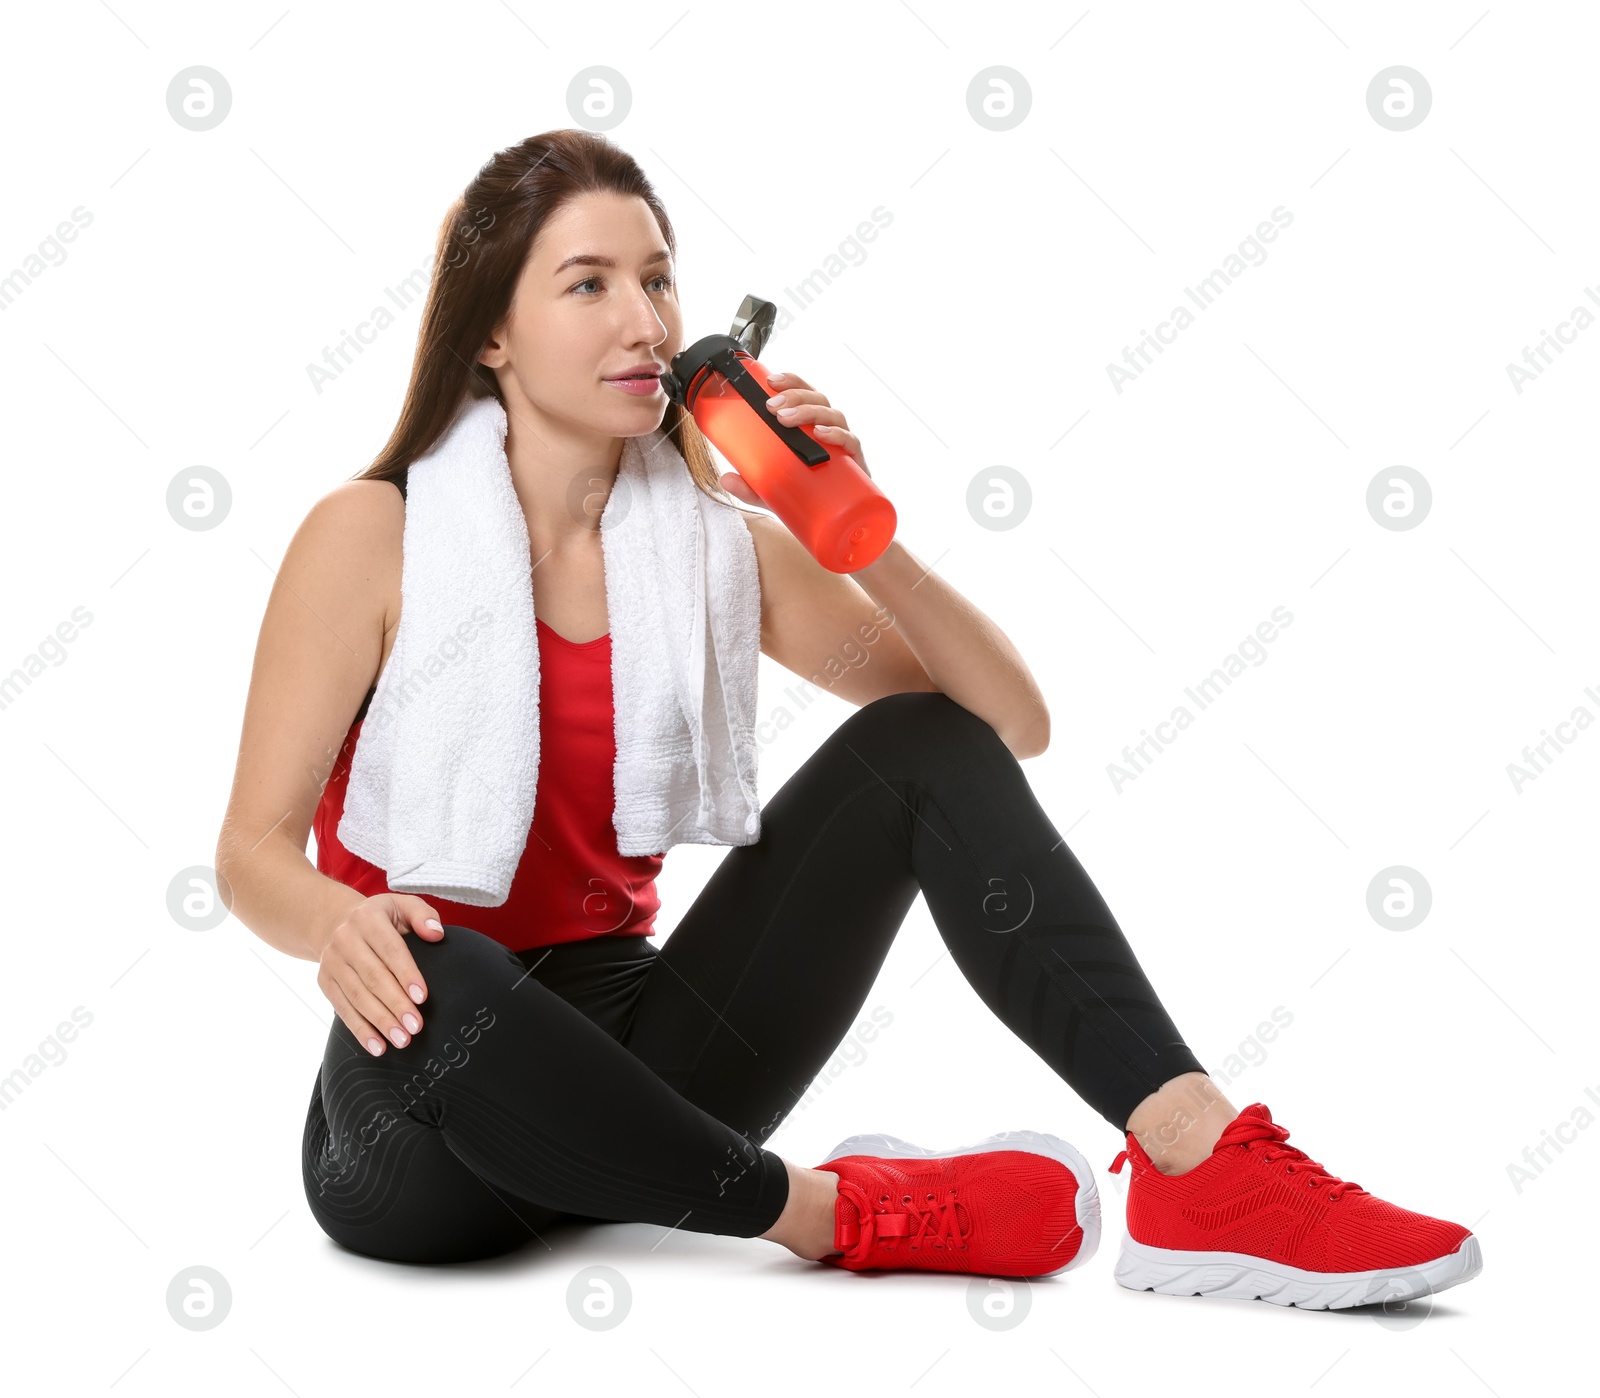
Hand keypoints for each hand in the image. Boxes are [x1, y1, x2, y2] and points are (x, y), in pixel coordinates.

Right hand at [316, 894, 443, 1055]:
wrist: (332, 921)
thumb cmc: (379, 917)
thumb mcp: (402, 905)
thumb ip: (423, 915)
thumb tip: (437, 934)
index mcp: (368, 919)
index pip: (390, 949)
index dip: (406, 974)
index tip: (422, 997)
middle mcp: (345, 940)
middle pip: (373, 977)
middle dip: (395, 1004)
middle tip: (416, 1027)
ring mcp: (332, 962)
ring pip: (357, 996)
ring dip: (379, 1022)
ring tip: (401, 1040)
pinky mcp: (324, 982)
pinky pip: (342, 1009)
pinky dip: (360, 1030)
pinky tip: (377, 1046)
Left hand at [718, 370, 871, 508]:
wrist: (836, 524)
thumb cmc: (807, 497)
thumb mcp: (772, 492)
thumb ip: (750, 486)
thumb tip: (725, 479)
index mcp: (812, 426)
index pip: (805, 393)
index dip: (791, 381)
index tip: (771, 381)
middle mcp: (830, 429)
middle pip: (817, 399)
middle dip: (795, 397)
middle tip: (772, 408)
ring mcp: (843, 445)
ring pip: (833, 414)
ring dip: (809, 412)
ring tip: (787, 420)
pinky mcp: (856, 464)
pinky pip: (851, 442)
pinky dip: (837, 434)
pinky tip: (821, 434)